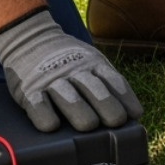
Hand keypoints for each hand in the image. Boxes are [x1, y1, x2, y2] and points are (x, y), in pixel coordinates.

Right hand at [0, 10, 142, 131]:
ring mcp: (51, 79)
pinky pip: (37, 102)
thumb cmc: (68, 61)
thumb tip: (131, 114)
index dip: (125, 97)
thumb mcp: (91, 62)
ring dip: (78, 109)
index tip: (135, 114)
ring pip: (67, 95)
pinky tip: (51, 126)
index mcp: (93, 64)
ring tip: (89, 125)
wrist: (30, 39)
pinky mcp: (29, 89)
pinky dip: (44, 113)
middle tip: (116, 121)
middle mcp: (75, 71)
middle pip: (93, 88)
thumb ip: (106, 83)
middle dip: (106, 104)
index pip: (113, 80)